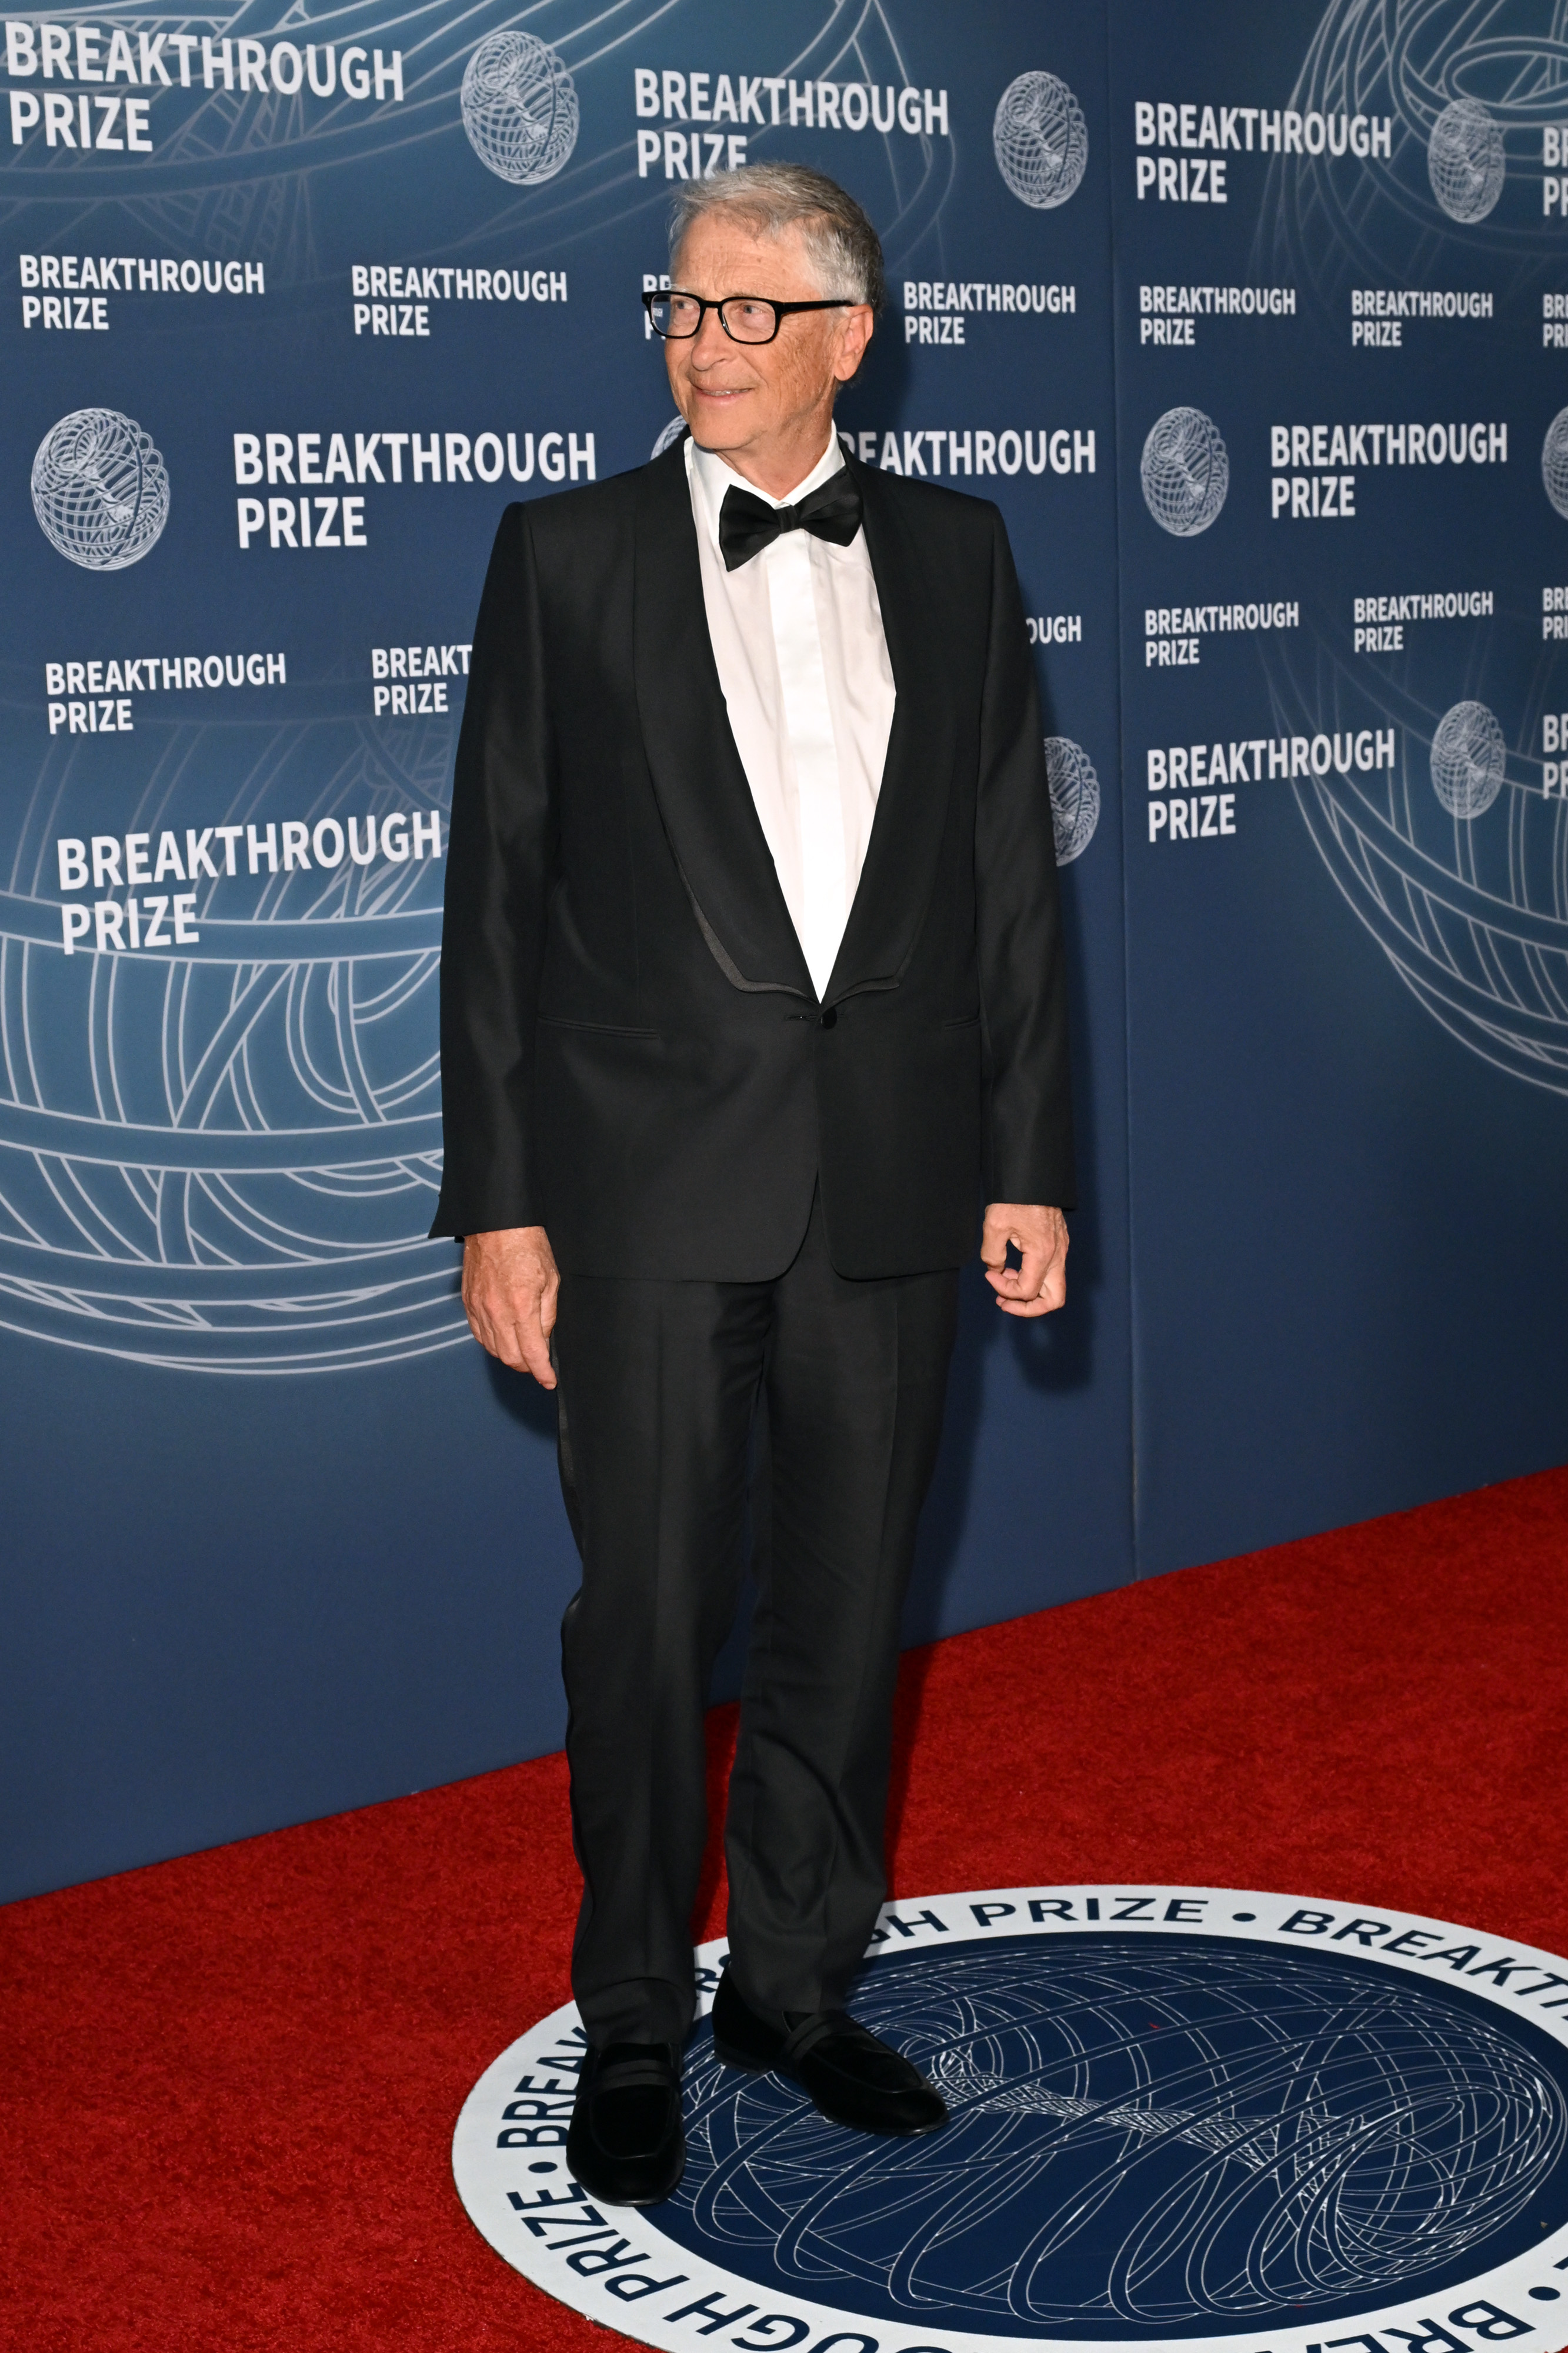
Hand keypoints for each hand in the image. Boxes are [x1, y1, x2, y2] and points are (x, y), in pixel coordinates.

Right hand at [461, 1225, 558, 1387]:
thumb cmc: (528, 1246)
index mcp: (521, 1306)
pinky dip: (492, 1343)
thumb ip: (547, 1314)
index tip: (549, 1381)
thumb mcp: (551, 1279)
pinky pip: (478, 1334)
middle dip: (527, 1367)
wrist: (496, 1223)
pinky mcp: (468, 1302)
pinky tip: (502, 1339)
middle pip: (510, 1358)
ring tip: (522, 1352)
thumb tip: (544, 1340)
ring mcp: (478, 1308)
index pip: (532, 1353)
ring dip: (509, 1357)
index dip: (542, 1373)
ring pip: (492, 1349)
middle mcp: (497, 1312)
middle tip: (538, 1365)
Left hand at [981, 1203, 1067, 1318]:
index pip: (1027, 1292)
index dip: (1005, 1290)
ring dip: (1031, 1293)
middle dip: (1028, 1307)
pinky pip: (1052, 1272)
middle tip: (1005, 1301)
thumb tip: (996, 1269)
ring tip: (1006, 1284)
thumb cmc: (1015, 1197)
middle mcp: (1057, 1255)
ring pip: (1055, 1288)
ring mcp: (1061, 1250)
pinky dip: (1035, 1278)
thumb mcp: (994, 1225)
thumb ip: (992, 1254)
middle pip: (1053, 1300)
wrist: (1033, 1175)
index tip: (990, 1276)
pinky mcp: (1060, 1244)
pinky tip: (1015, 1268)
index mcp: (1042, 1254)